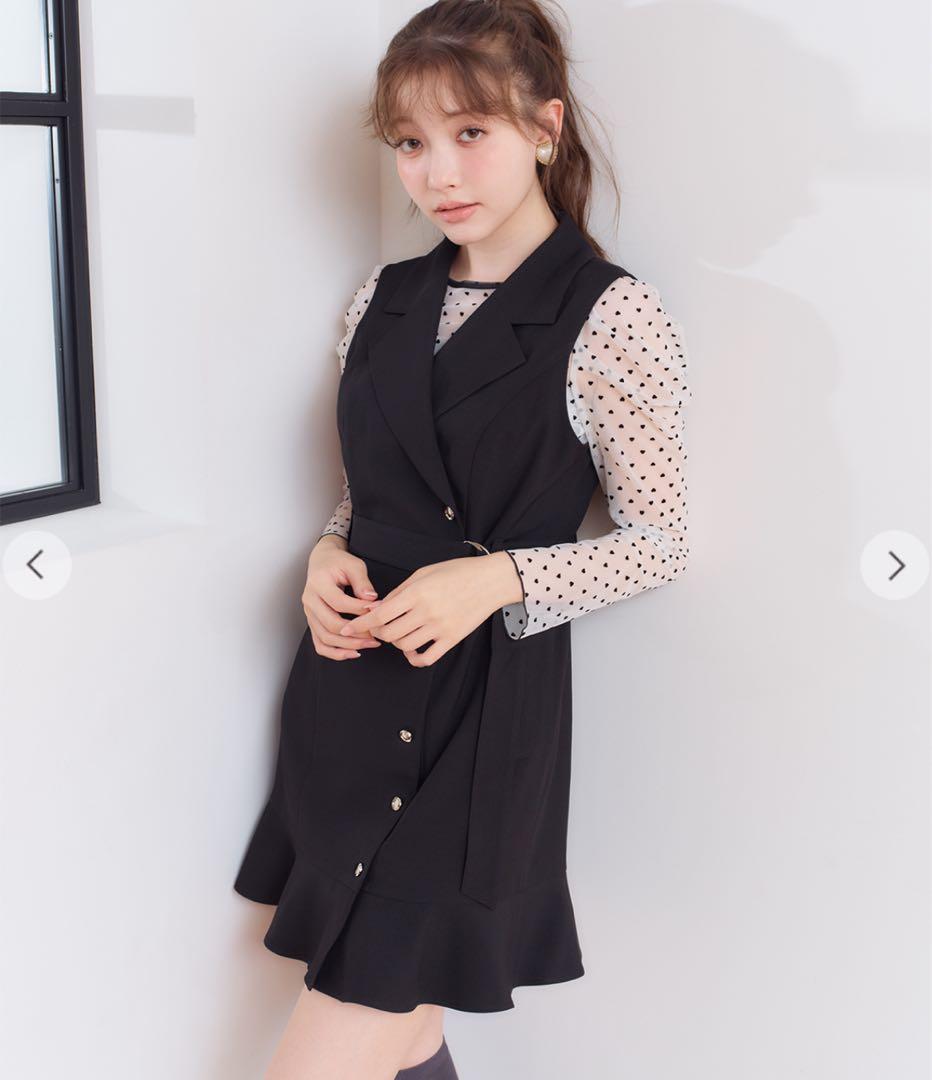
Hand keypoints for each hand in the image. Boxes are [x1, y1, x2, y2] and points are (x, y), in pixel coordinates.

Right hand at [302, 534, 382, 659]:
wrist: (322, 562)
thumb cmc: (339, 562)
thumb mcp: (354, 565)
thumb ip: (362, 582)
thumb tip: (372, 600)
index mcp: (318, 583)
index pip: (339, 603)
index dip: (360, 610)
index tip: (378, 611)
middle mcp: (309, 600)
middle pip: (331, 624)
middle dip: (356, 633)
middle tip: (377, 635)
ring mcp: (309, 614)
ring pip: (324, 638)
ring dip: (348, 645)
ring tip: (370, 644)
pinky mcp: (312, 622)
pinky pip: (320, 644)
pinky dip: (335, 652)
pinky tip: (354, 652)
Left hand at [336, 551, 522, 666]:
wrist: (490, 581)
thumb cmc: (456, 572)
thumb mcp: (423, 573)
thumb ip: (399, 592)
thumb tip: (378, 608)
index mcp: (417, 593)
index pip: (379, 615)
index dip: (360, 624)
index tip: (349, 629)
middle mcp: (426, 612)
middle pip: (388, 634)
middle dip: (376, 633)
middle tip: (376, 628)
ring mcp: (440, 628)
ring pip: (404, 646)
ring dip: (395, 642)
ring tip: (398, 633)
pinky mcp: (452, 639)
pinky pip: (426, 658)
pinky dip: (414, 658)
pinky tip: (412, 649)